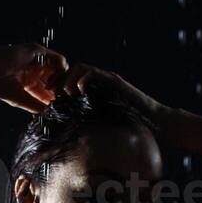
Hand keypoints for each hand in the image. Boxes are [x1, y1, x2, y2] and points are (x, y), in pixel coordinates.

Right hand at [0, 43, 67, 112]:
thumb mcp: (19, 98)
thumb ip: (35, 104)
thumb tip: (50, 114)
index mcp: (30, 80)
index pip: (50, 89)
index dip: (55, 98)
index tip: (56, 107)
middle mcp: (35, 68)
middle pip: (58, 78)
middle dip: (60, 90)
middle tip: (58, 100)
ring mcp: (38, 59)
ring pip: (61, 69)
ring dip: (61, 82)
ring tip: (53, 93)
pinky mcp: (38, 51)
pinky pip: (59, 60)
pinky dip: (61, 72)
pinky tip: (51, 84)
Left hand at [47, 61, 162, 118]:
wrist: (153, 119)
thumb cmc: (129, 125)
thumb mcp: (101, 124)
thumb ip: (87, 122)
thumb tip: (69, 134)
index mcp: (94, 89)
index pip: (71, 80)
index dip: (57, 85)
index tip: (48, 97)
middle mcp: (99, 81)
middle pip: (73, 70)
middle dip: (59, 79)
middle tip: (50, 91)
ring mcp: (107, 79)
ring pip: (81, 68)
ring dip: (69, 78)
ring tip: (64, 92)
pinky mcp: (115, 81)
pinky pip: (95, 73)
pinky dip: (84, 79)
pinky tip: (78, 91)